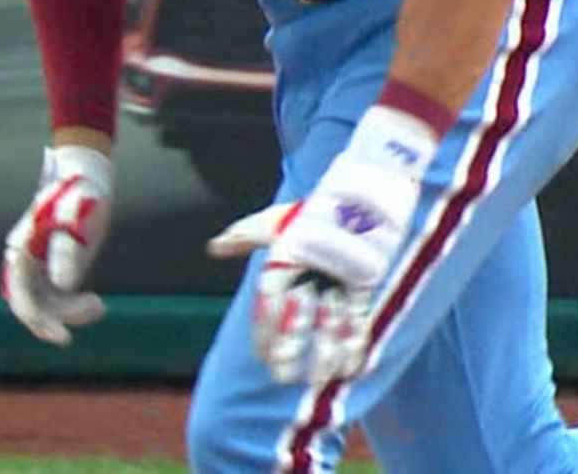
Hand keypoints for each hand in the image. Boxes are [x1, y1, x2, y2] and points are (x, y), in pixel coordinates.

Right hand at [0, 144, 111, 345]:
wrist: (87, 180)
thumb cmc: (81, 192)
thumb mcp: (77, 217)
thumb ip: (68, 251)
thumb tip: (63, 284)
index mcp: (23, 244)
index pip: (20, 289)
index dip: (35, 316)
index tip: (60, 334)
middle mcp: (25, 258)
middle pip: (26, 303)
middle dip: (47, 323)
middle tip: (67, 339)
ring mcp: (38, 266)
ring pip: (45, 306)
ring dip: (69, 314)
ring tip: (98, 305)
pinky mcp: (53, 271)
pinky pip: (58, 300)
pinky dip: (75, 308)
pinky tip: (97, 303)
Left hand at [219, 107, 435, 384]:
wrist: (359, 195)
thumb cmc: (310, 211)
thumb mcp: (271, 220)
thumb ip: (241, 237)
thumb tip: (213, 248)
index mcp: (283, 258)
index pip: (268, 304)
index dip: (264, 334)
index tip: (261, 356)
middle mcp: (308, 272)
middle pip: (295, 319)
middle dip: (288, 351)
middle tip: (280, 378)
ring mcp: (337, 280)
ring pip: (328, 327)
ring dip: (322, 358)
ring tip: (314, 382)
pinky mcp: (364, 285)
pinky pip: (358, 322)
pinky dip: (354, 347)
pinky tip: (349, 370)